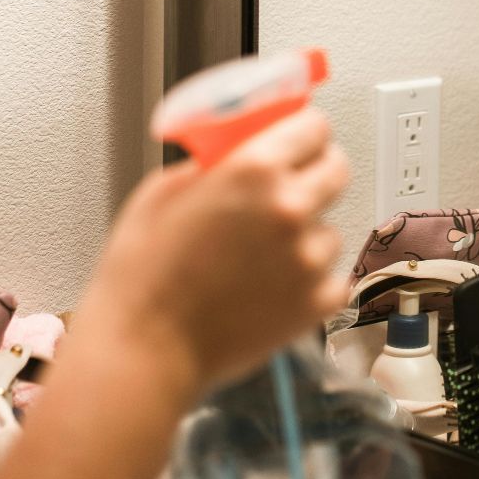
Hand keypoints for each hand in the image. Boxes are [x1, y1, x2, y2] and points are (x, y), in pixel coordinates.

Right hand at [76, 109, 349, 387]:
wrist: (144, 350)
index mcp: (254, 170)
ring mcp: (309, 258)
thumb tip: (234, 153)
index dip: (303, 134)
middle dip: (314, 175)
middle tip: (286, 192)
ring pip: (329, 229)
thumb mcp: (163, 191)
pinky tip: (269, 288)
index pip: (313, 127)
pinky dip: (309, 281)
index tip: (296, 142)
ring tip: (259, 258)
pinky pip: (330, 277)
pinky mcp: (317, 302)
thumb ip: (212, 164)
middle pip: (336, 170)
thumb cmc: (142, 276)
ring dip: (306, 236)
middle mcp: (291, 207)